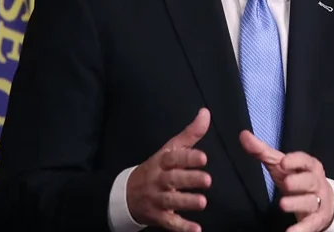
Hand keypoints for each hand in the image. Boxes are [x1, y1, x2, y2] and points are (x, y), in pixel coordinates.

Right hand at [126, 108, 211, 231]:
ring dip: (186, 202)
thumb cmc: (156, 169)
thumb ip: (190, 134)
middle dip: (189, 179)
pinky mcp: (158, 217)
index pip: (173, 158)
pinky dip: (182, 228)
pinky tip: (196, 230)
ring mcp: (157, 199)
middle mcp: (158, 180)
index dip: (187, 158)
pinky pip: (170, 223)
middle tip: (207, 180)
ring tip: (202, 202)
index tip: (203, 157)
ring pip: (171, 201)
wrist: (126, 195)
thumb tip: (206, 113)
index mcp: (161, 162)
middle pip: (172, 179)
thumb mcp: (170, 150)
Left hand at [239, 130, 333, 231]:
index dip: (296, 161)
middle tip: (286, 183)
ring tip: (283, 204)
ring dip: (298, 203)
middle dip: (299, 182)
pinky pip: (310, 224)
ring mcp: (318, 201)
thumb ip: (262, 151)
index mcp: (310, 166)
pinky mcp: (317, 219)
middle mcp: (317, 182)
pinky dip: (301, 229)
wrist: (324, 202)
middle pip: (310, 181)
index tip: (284, 162)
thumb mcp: (281, 165)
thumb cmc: (297, 179)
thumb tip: (243, 135)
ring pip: (311, 202)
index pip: (305, 161)